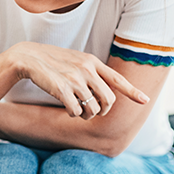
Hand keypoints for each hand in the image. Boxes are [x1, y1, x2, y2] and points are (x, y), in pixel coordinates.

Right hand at [8, 42, 148, 119]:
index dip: (132, 91)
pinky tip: (68, 108)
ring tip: (79, 111)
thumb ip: (92, 71)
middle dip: (103, 110)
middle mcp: (87, 70)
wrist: (29, 58)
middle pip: (108, 100)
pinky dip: (73, 114)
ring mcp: (75, 79)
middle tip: (94, 111)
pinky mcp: (62, 89)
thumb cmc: (53, 61)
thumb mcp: (76, 60)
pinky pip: (76, 111)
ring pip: (93, 109)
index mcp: (92, 62)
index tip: (145, 100)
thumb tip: (105, 91)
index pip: (117, 79)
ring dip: (87, 115)